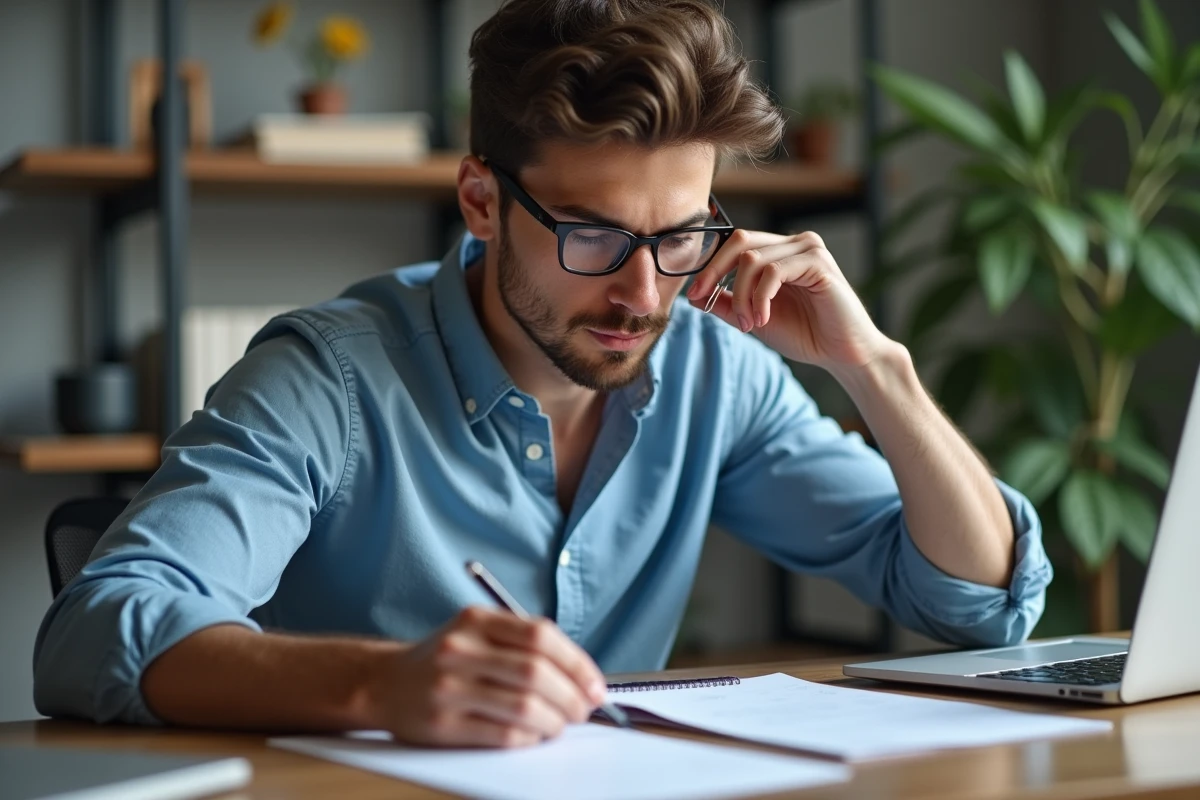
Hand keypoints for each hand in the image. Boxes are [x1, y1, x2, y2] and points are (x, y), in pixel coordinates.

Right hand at [367, 606, 606, 747]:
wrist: (384, 683)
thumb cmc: (446, 660)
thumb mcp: (478, 632)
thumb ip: (523, 644)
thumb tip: (582, 677)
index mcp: (476, 620)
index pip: (541, 636)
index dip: (577, 663)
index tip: (595, 685)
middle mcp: (460, 649)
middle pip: (535, 673)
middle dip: (571, 696)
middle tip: (584, 710)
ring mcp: (448, 687)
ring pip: (523, 707)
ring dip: (555, 721)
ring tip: (561, 725)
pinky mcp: (442, 724)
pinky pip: (502, 734)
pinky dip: (529, 737)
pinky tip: (533, 735)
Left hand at [685, 229, 891, 370]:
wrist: (842, 355)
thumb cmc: (805, 335)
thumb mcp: (754, 318)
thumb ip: (726, 304)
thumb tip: (693, 294)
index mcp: (780, 251)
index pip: (735, 244)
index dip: (709, 265)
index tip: (692, 294)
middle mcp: (795, 243)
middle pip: (739, 241)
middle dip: (714, 272)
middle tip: (701, 299)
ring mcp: (809, 249)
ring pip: (752, 260)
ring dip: (740, 296)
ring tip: (747, 324)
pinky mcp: (819, 263)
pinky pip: (773, 272)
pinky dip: (760, 298)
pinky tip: (763, 319)